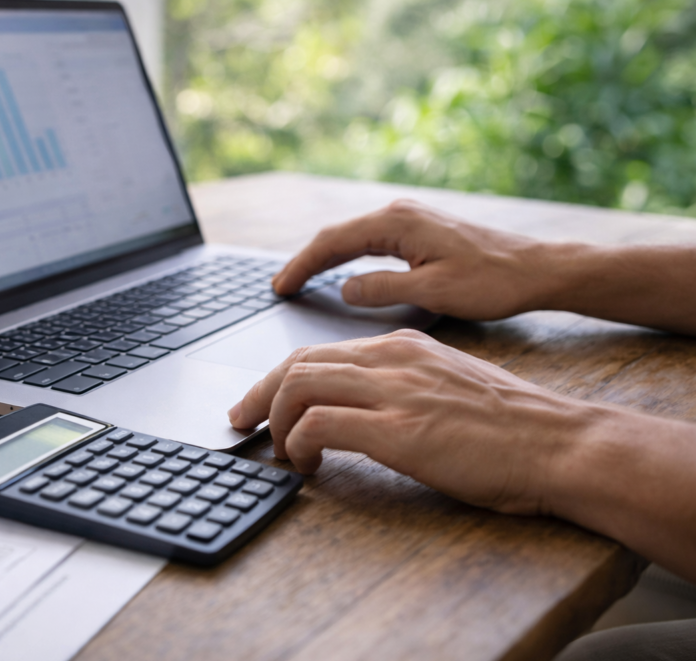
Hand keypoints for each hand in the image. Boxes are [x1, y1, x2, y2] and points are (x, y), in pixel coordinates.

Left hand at [227, 330, 600, 515]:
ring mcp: (395, 391)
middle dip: (259, 394)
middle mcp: (392, 358)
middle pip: (297, 362)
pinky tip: (306, 465)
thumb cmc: (511, 426)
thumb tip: (360, 409)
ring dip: (274, 421)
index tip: (262, 403)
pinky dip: (298, 443)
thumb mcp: (448, 385)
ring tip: (276, 450)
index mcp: (403, 345)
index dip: (280, 378)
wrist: (559, 443)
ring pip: (300, 385)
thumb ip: (402, 385)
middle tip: (241, 422)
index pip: (320, 352)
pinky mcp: (398, 429)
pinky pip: (320, 424)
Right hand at [271, 200, 551, 319]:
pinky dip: (347, 256)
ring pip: (353, 236)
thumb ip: (382, 289)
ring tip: (300, 281)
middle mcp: (400, 212)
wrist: (537, 270)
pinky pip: (371, 241)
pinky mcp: (421, 230)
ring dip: (325, 258)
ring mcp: (411, 219)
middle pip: (337, 235)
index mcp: (397, 223)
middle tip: (280, 287)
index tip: (279, 288)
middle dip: (306, 261)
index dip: (301, 266)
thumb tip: (345, 289)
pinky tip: (341, 271)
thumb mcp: (432, 292)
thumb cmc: (491, 281)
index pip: (333, 242)